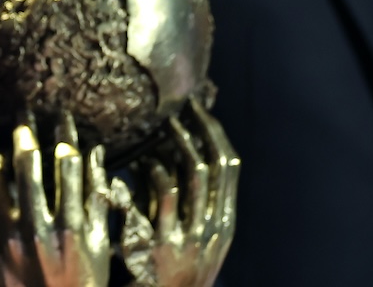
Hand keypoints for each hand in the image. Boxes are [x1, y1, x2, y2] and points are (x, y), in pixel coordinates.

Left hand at [0, 112, 109, 286]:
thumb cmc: (81, 284)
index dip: (65, 136)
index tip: (61, 117)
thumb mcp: (100, 246)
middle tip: (24, 112)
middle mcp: (39, 230)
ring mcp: (9, 239)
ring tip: (2, 143)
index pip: (68, 166)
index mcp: (73, 228)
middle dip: (27, 133)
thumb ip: (99, 201)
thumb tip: (96, 154)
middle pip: (29, 165)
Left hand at [111, 98, 239, 286]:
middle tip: (184, 104)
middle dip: (202, 128)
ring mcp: (192, 235)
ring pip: (193, 173)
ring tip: (163, 123)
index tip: (200, 108)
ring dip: (178, 142)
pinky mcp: (165, 243)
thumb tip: (165, 150)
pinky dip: (155, 170)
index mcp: (222, 222)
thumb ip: (182, 197)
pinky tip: (142, 159)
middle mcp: (214, 227)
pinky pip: (165, 193)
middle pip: (217, 164)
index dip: (216, 133)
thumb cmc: (166, 267)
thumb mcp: (187, 233)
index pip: (230, 166)